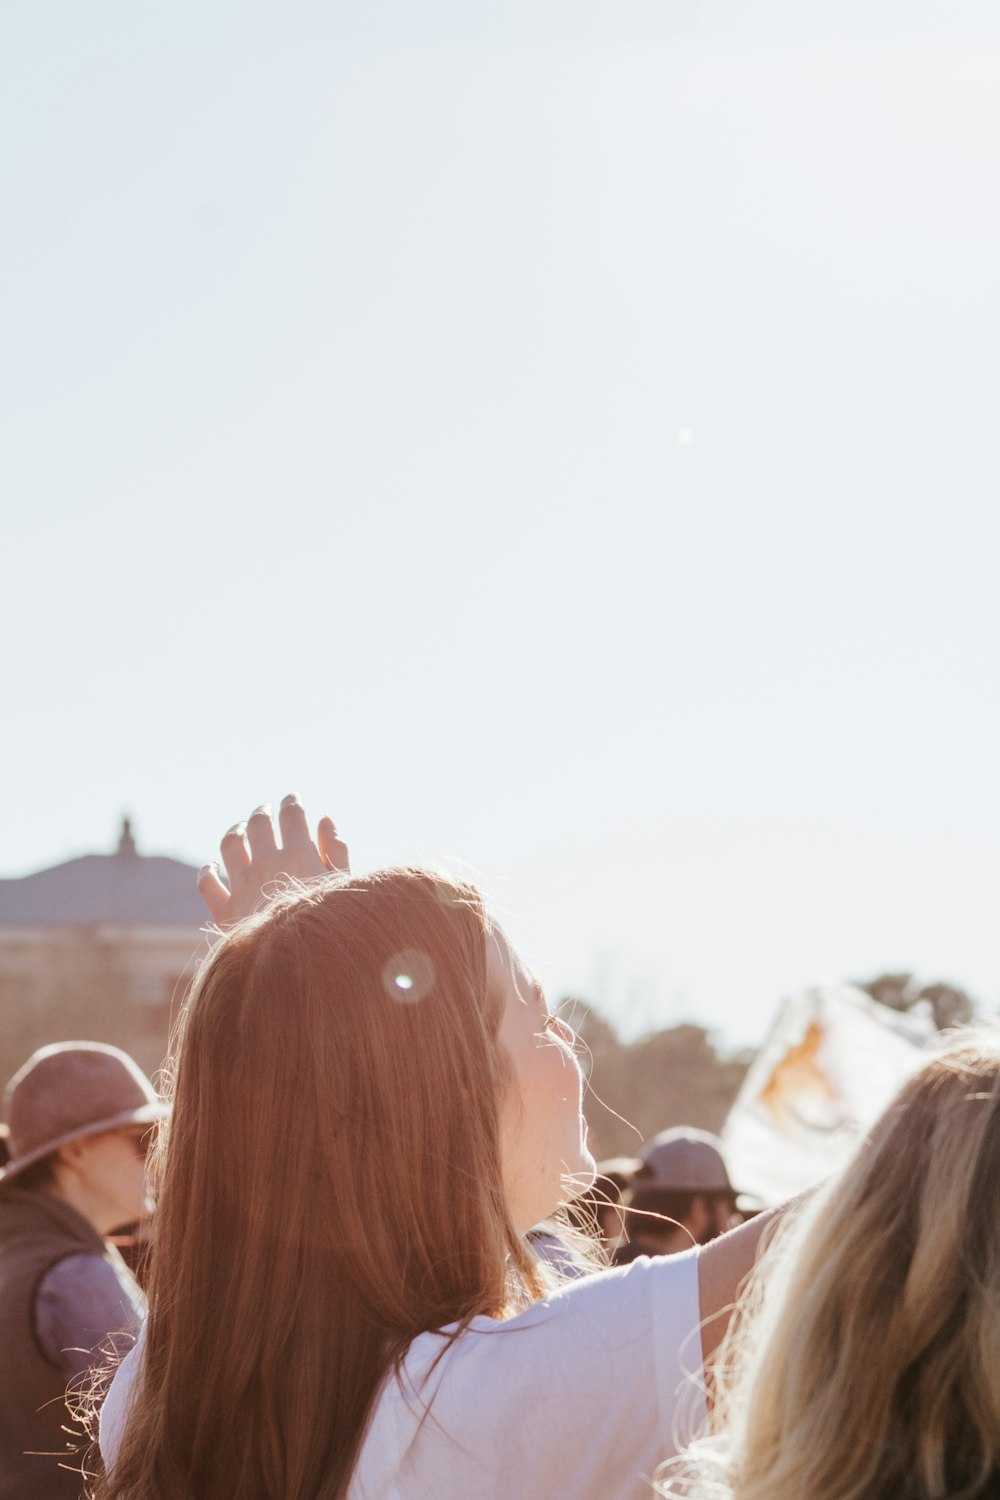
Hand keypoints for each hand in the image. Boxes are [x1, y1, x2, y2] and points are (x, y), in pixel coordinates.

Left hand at [197, 795, 349, 927]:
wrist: (303, 968)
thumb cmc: (334, 928)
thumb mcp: (346, 888)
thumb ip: (337, 851)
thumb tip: (325, 820)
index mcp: (300, 854)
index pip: (292, 814)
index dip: (292, 802)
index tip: (293, 799)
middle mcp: (267, 863)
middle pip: (259, 823)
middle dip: (263, 812)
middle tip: (267, 812)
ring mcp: (242, 886)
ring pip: (230, 844)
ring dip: (235, 831)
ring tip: (240, 828)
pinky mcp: (224, 911)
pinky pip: (207, 882)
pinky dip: (207, 871)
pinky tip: (212, 867)